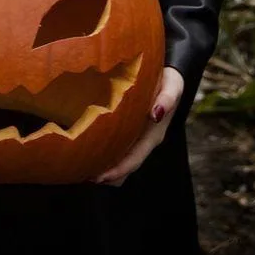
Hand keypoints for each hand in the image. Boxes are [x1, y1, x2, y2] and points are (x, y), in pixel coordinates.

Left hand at [92, 65, 184, 185]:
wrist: (170, 77)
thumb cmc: (170, 82)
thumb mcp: (172, 86)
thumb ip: (167, 99)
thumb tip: (156, 113)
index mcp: (153, 136)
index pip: (134, 159)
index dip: (118, 170)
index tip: (99, 177)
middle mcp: (145, 142)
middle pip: (126, 167)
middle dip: (107, 174)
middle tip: (83, 174)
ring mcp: (138, 139)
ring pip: (121, 162)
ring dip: (105, 167)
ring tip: (82, 167)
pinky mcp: (131, 132)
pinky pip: (118, 149)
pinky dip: (105, 154)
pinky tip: (89, 149)